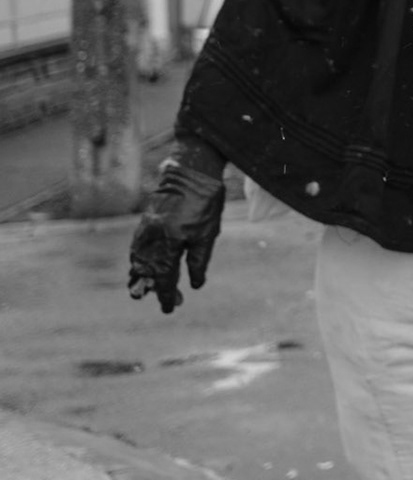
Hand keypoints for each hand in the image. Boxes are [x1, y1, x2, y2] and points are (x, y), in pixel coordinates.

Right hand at [127, 157, 226, 312]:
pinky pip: (137, 247)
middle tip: (164, 300)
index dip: (166, 294)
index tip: (169, 308)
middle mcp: (153, 237)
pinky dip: (138, 260)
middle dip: (153, 288)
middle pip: (147, 271)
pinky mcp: (144, 221)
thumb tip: (193, 285)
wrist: (192, 171)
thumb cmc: (206, 202)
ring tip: (145, 288)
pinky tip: (143, 265)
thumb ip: (198, 260)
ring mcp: (146, 229)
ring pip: (137, 260)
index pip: (165, 277)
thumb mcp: (208, 233)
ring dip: (141, 276)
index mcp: (171, 241)